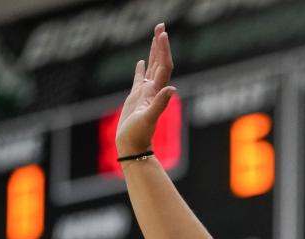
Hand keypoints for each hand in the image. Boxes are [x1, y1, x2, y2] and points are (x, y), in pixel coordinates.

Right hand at [115, 23, 175, 157]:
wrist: (132, 147)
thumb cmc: (138, 135)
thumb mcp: (148, 118)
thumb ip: (161, 104)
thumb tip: (171, 89)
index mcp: (156, 92)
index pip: (163, 66)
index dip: (164, 50)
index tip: (163, 34)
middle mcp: (153, 90)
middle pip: (159, 62)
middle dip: (160, 44)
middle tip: (160, 25)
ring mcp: (145, 93)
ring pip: (151, 67)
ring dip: (153, 52)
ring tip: (155, 36)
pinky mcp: (136, 98)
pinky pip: (139, 79)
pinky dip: (140, 69)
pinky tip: (140, 61)